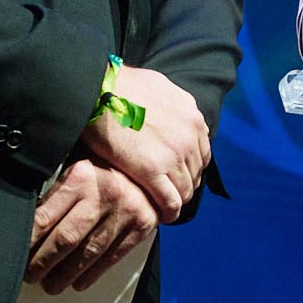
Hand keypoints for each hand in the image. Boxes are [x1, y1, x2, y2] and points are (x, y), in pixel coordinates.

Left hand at [27, 158, 158, 294]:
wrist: (149, 168)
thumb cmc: (105, 169)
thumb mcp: (77, 170)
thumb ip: (55, 193)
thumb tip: (23, 223)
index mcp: (81, 177)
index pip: (45, 216)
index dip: (27, 241)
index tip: (14, 255)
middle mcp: (103, 194)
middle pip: (66, 239)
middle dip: (43, 263)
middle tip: (30, 276)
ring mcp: (125, 211)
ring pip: (88, 253)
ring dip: (65, 275)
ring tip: (51, 285)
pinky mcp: (141, 226)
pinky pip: (112, 257)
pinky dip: (92, 274)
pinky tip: (78, 282)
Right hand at [78, 65, 208, 223]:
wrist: (99, 89)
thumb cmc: (121, 85)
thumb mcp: (160, 87)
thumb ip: (173, 104)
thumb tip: (173, 111)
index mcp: (192, 116)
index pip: (202, 153)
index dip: (189, 167)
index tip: (176, 175)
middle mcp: (190, 136)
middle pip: (195, 173)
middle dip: (183, 185)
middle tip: (168, 194)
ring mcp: (174, 154)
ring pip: (185, 190)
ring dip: (175, 200)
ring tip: (162, 207)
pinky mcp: (153, 171)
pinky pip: (170, 201)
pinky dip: (168, 212)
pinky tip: (160, 216)